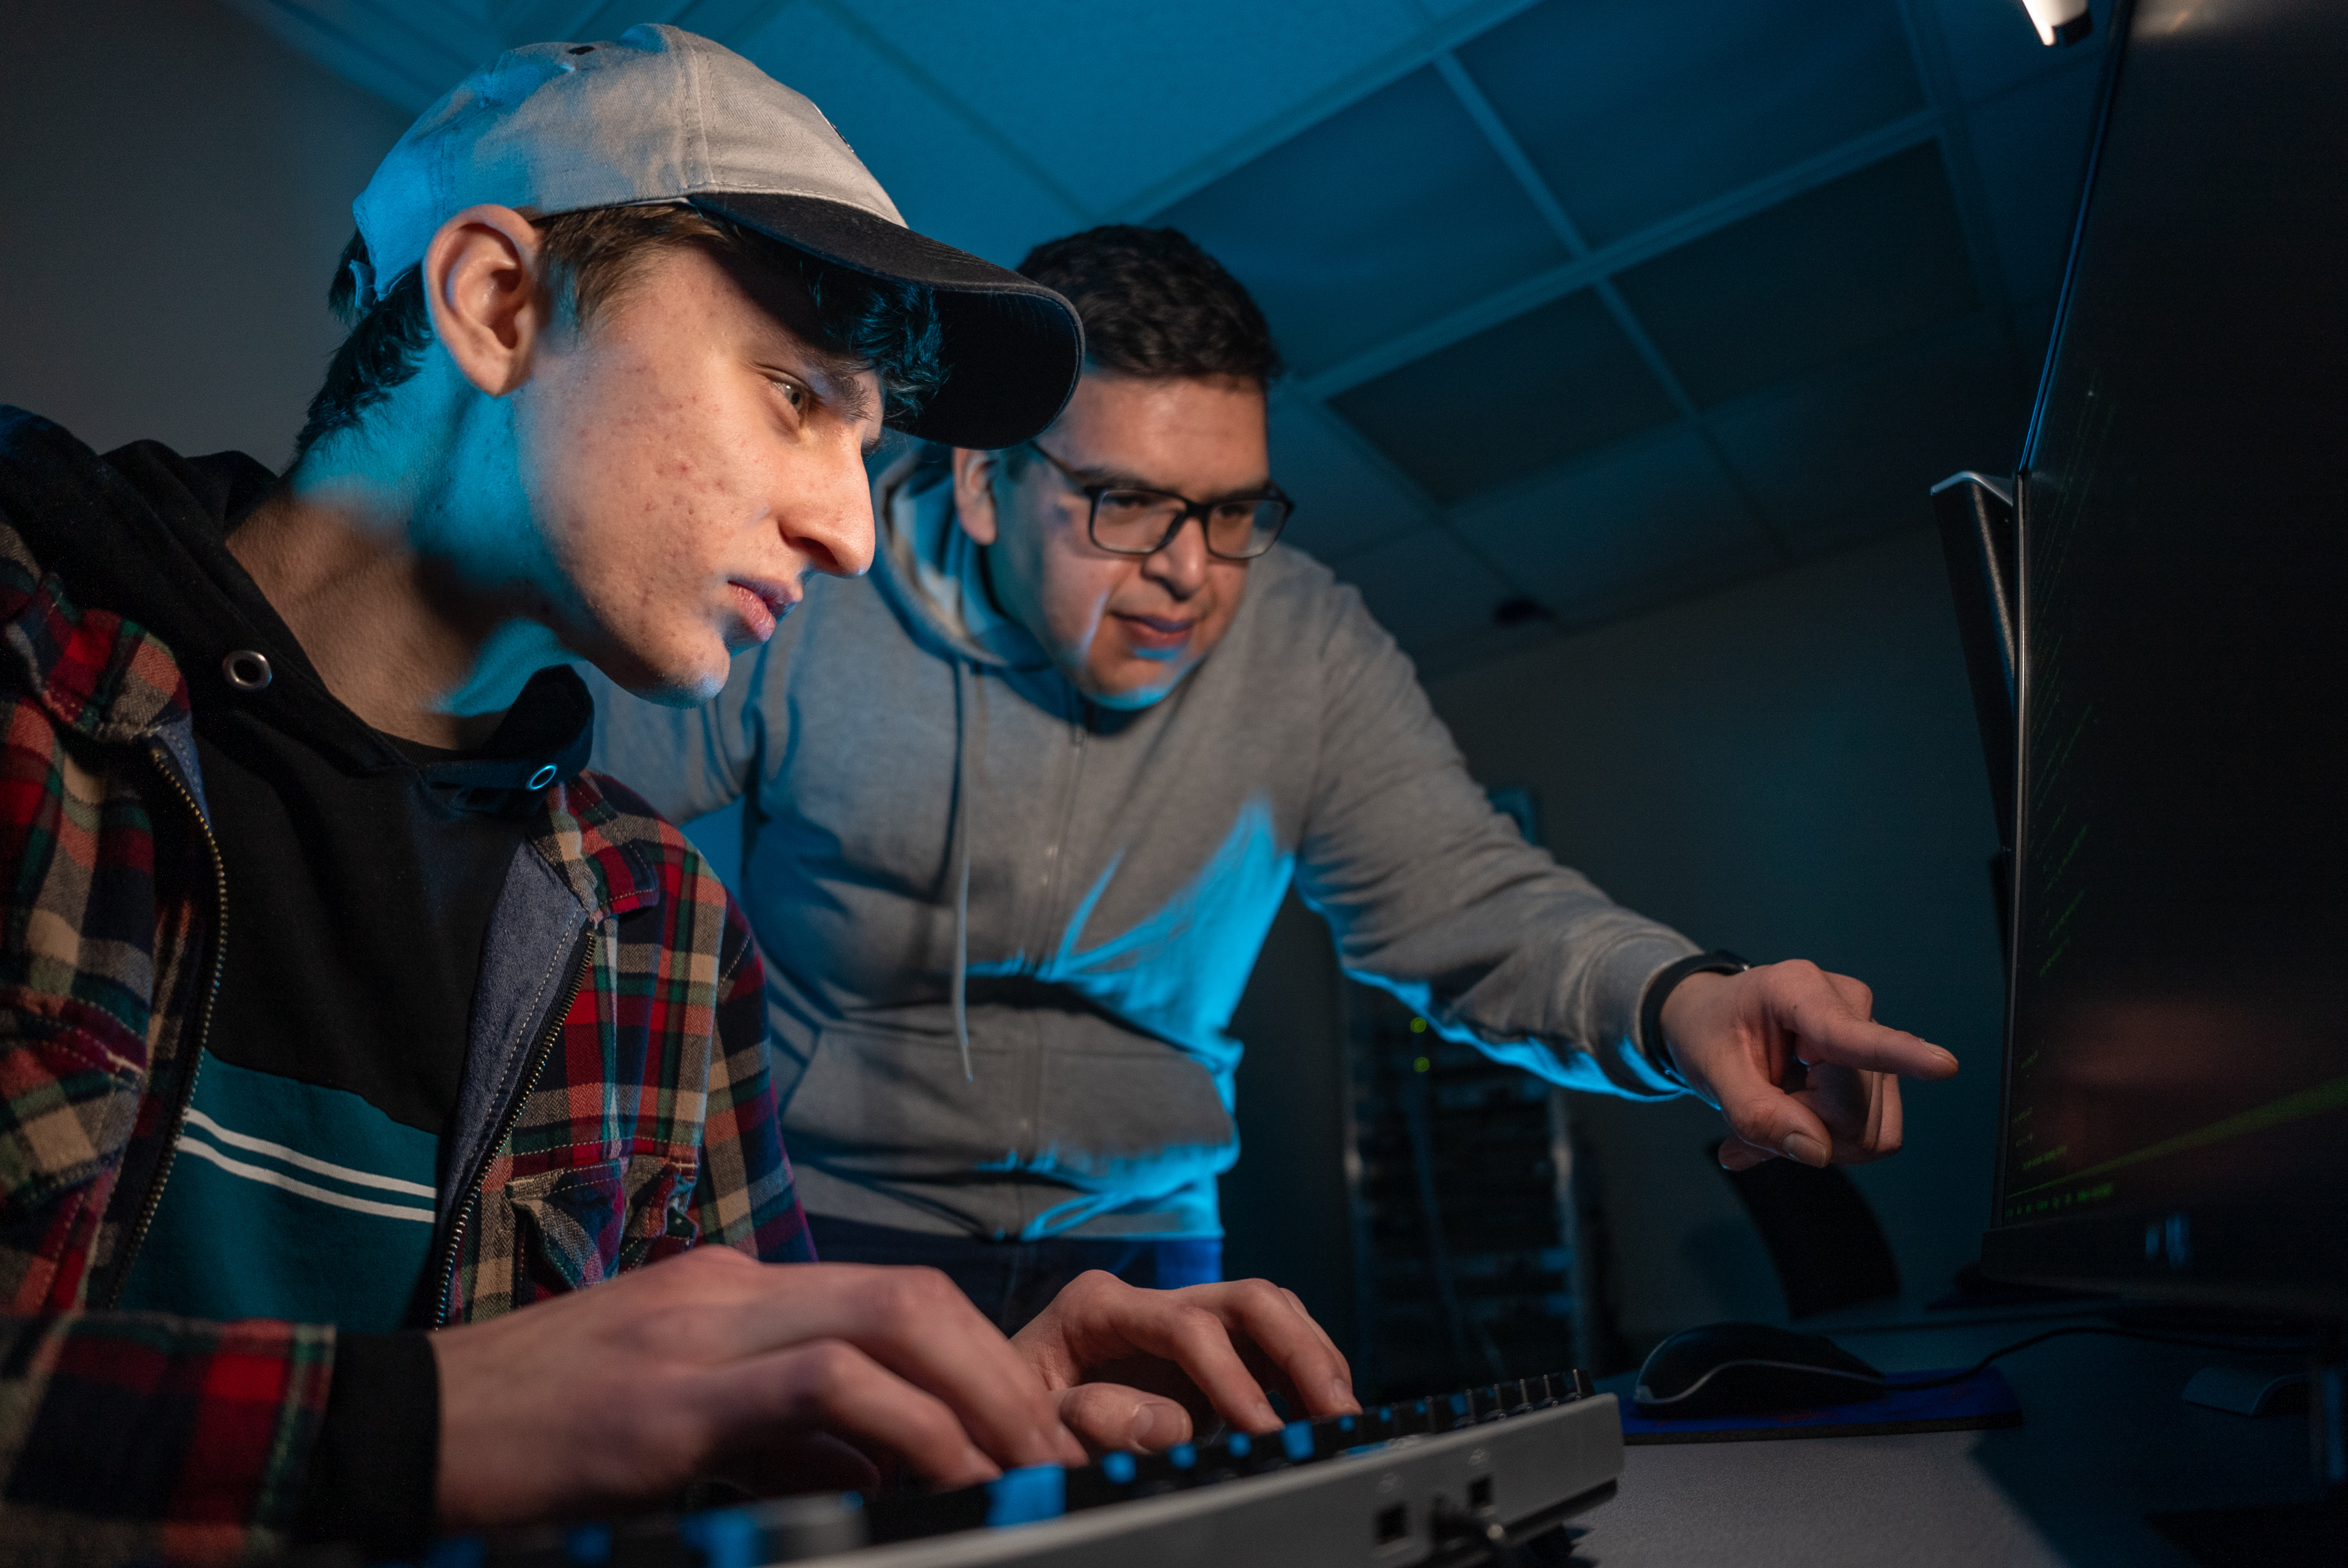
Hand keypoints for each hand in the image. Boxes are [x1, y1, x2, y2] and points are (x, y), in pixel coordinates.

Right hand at [431, 1248, 1085, 1529]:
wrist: (392, 1431)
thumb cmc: (524, 1437)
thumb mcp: (666, 1423)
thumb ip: (767, 1430)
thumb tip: (867, 1470)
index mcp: (727, 1292)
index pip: (887, 1298)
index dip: (973, 1361)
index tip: (1023, 1432)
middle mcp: (725, 1291)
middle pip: (910, 1297)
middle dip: (998, 1374)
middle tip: (1054, 1455)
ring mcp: (697, 1331)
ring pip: (887, 1321)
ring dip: (974, 1399)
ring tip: (1023, 1473)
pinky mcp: (665, 1397)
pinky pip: (820, 1385)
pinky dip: (900, 1429)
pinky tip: (935, 1483)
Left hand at [1011, 1271, 1360, 1454]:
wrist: (997, 1415)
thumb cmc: (1010, 1418)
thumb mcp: (1034, 1422)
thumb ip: (1093, 1421)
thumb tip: (1170, 1424)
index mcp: (1098, 1306)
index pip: (1189, 1326)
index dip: (1235, 1379)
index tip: (1265, 1431)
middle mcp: (1148, 1299)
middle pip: (1247, 1299)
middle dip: (1301, 1353)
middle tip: (1337, 1413)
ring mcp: (1181, 1317)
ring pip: (1270, 1311)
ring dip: (1314, 1359)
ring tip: (1344, 1417)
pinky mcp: (1205, 1348)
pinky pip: (1269, 1342)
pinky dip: (1303, 1372)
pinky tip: (1321, 1413)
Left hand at [1657, 959, 1957, 1171]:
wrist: (1715, 1020)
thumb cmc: (1711, 1033)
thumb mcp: (1711, 1071)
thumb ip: (1754, 1114)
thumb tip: (1818, 1152)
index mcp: (1797, 990)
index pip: (1851, 1036)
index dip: (1897, 1054)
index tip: (1943, 1066)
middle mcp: (1849, 1006)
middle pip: (1853, 1109)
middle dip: (1804, 1128)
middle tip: (1755, 1114)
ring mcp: (1871, 1037)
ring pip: (1870, 1130)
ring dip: (1816, 1137)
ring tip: (1775, 1107)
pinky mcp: (1880, 1070)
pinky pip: (1875, 1134)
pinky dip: (1832, 1141)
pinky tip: (1797, 1118)